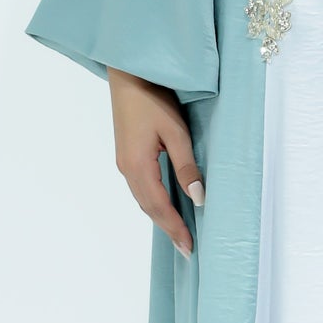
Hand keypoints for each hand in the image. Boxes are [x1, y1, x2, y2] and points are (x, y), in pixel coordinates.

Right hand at [107, 68, 204, 257]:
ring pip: (143, 199)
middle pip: (148, 208)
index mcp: (137, 166)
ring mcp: (124, 162)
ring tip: (179, 233)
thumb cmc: (153, 98)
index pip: (159, 207)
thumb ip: (186, 166)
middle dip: (168, 228)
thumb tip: (198, 198)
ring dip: (161, 217)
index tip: (189, 247)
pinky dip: (154, 203)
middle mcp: (126, 168)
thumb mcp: (176, 132)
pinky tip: (165, 206)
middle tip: (187, 249)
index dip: (175, 228)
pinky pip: (141, 188)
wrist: (129, 73)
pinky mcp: (127, 155)